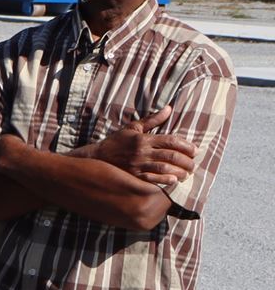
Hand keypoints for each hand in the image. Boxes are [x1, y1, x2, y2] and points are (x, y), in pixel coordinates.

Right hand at [76, 107, 195, 187]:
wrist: (95, 157)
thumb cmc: (116, 141)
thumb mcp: (133, 127)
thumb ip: (153, 119)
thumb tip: (169, 108)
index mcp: (144, 139)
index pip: (171, 141)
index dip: (186, 146)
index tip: (195, 150)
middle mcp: (142, 152)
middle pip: (171, 156)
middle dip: (186, 161)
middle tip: (193, 164)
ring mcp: (137, 165)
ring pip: (165, 169)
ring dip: (179, 172)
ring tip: (186, 174)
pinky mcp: (133, 176)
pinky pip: (152, 180)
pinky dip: (165, 180)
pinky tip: (173, 181)